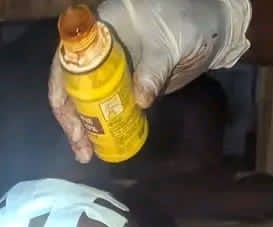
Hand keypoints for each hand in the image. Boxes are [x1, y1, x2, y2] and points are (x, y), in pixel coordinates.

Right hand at [49, 0, 250, 161]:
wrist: (209, 32)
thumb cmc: (186, 25)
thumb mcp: (169, 46)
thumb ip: (154, 70)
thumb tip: (139, 102)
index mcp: (102, 31)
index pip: (68, 62)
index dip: (63, 93)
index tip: (73, 122)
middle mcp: (99, 50)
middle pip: (72, 86)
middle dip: (73, 119)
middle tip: (82, 149)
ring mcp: (110, 69)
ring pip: (85, 100)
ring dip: (84, 129)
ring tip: (87, 154)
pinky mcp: (124, 86)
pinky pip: (105, 108)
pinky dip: (102, 127)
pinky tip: (102, 146)